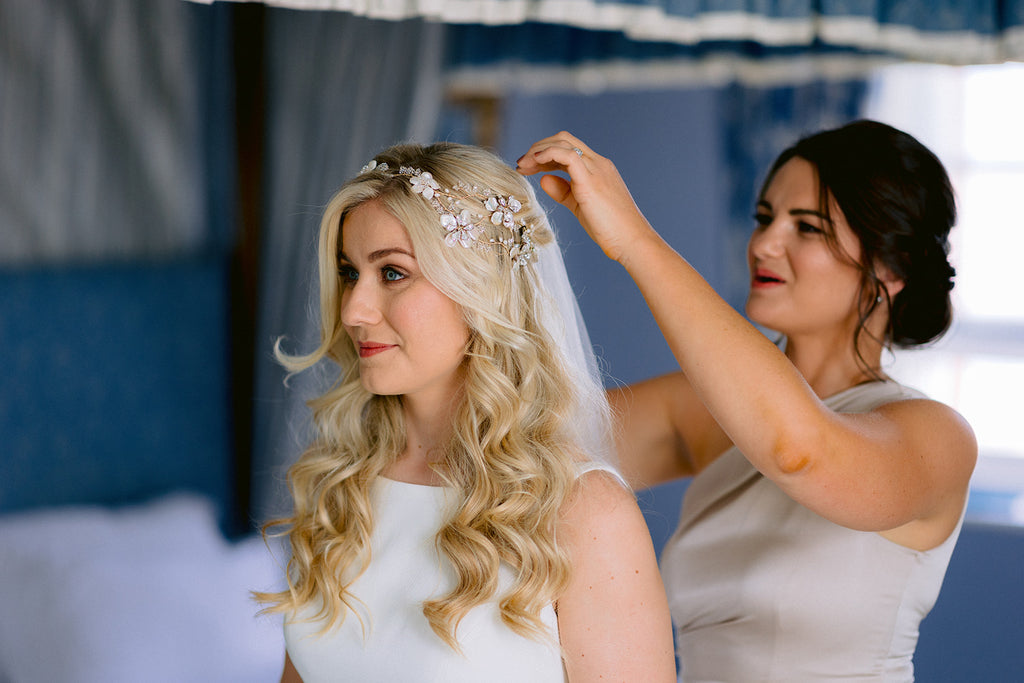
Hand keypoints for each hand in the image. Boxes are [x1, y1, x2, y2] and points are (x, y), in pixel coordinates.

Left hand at [516, 131, 656, 263]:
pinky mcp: (590, 181)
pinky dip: (547, 155)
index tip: (527, 167)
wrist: (632, 241)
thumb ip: (563, 191)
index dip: (544, 153)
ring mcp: (596, 169)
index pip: (568, 148)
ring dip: (537, 152)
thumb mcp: (580, 206)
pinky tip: (534, 164)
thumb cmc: (609, 228)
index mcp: (597, 168)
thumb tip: (544, 180)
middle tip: (520, 165)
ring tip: (522, 166)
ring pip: (562, 143)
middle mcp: (598, 163)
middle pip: (563, 139)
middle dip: (538, 148)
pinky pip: (567, 155)